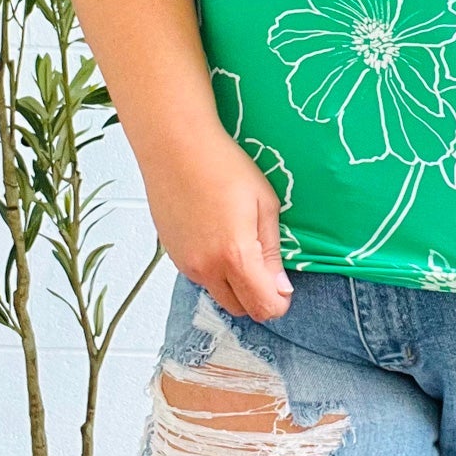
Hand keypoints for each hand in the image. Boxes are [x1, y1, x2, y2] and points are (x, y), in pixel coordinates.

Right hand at [142, 130, 293, 322]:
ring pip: (217, 293)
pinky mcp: (171, 255)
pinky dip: (213, 269)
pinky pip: (199, 276)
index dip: (280, 301)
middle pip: (239, 309)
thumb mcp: (265, 204)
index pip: (263, 307)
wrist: (176, 146)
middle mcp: (206, 267)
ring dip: (233, 283)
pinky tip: (216, 235)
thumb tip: (281, 287)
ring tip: (239, 242)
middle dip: (257, 297)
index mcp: (235, 256)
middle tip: (266, 266)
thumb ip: (273, 251)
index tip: (284, 285)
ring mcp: (185, 263)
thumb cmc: (223, 166)